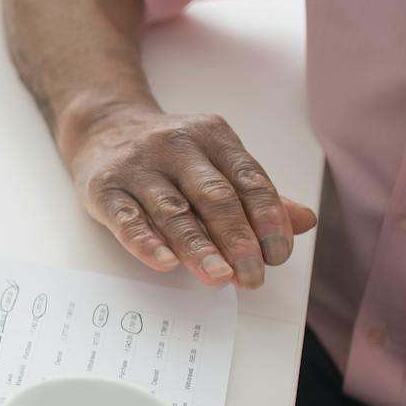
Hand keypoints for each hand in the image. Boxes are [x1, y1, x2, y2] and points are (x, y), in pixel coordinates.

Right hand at [60, 99, 317, 288]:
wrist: (102, 128)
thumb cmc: (167, 155)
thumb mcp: (213, 162)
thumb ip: (255, 194)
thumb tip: (303, 222)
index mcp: (212, 136)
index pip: (248, 180)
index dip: (268, 218)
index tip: (278, 254)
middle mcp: (177, 147)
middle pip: (214, 196)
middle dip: (237, 239)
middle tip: (252, 276)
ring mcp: (138, 167)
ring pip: (173, 211)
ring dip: (198, 247)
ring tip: (219, 278)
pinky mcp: (104, 189)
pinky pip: (127, 219)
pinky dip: (146, 242)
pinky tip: (165, 262)